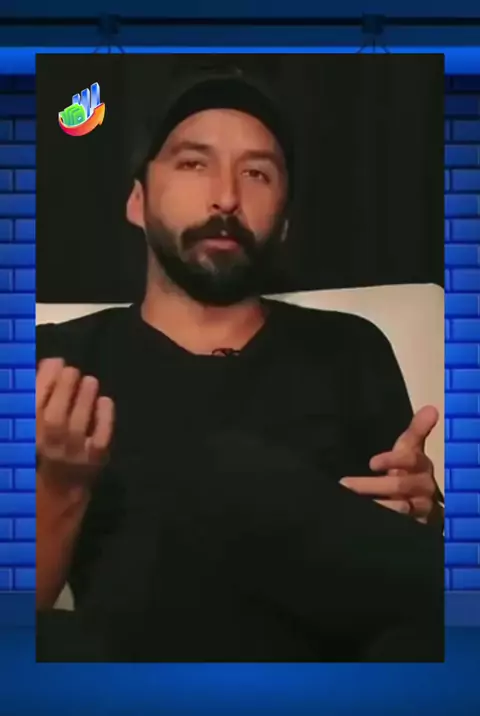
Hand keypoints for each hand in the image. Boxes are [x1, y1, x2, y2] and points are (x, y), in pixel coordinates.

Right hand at [36, 358, 114, 490]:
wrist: (60, 487)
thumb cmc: (44, 445)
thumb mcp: (33, 423)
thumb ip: (38, 395)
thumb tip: (51, 363)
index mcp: (28, 436)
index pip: (31, 408)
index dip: (44, 381)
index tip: (54, 362)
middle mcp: (47, 449)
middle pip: (54, 419)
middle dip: (64, 387)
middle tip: (72, 371)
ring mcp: (72, 456)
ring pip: (78, 426)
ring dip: (84, 397)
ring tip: (89, 381)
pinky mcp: (96, 459)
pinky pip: (101, 437)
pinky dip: (104, 416)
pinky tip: (103, 400)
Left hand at [340, 406, 439, 523]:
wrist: (423, 503)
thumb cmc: (409, 470)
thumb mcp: (410, 449)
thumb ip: (416, 430)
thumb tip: (431, 408)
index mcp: (421, 465)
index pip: (410, 459)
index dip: (393, 459)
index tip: (372, 463)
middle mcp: (424, 486)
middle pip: (400, 485)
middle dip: (371, 485)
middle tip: (346, 485)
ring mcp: (420, 508)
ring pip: (400, 508)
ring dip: (378, 506)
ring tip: (354, 505)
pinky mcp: (415, 526)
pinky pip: (400, 525)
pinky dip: (384, 522)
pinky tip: (367, 519)